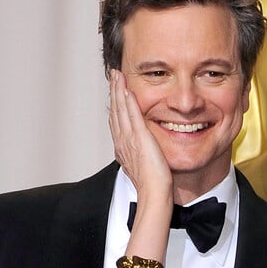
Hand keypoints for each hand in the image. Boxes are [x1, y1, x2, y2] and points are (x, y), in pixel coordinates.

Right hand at [108, 69, 171, 196]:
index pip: (117, 119)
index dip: (115, 103)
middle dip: (114, 91)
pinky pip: (132, 116)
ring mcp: (130, 139)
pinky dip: (129, 102)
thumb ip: (139, 155)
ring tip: (117, 76)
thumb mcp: (142, 165)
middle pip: (115, 111)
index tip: (116, 90)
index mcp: (123, 146)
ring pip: (121, 110)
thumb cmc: (152, 183)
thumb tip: (139, 153)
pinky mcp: (140, 138)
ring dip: (119, 91)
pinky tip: (128, 90)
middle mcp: (122, 141)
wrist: (154, 192)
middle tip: (113, 75)